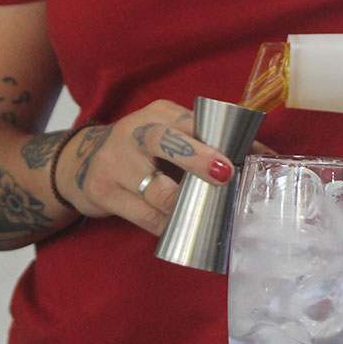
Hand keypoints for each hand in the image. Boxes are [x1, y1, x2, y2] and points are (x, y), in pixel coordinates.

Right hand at [52, 100, 236, 235]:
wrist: (81, 164)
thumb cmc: (140, 152)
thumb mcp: (168, 137)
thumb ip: (205, 144)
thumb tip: (261, 156)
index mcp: (158, 114)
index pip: (195, 122)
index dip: (226, 140)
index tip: (250, 157)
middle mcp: (135, 132)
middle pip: (165, 141)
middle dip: (197, 158)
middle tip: (224, 173)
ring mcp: (116, 162)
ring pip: (156, 188)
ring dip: (184, 205)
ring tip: (206, 215)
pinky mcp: (103, 191)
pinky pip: (143, 215)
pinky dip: (165, 225)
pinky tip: (180, 229)